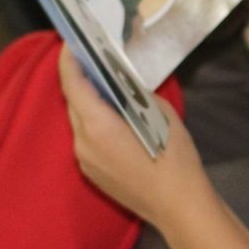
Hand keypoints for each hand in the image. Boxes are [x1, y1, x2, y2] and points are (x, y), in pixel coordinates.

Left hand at [58, 46, 203, 227]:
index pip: (72, 84)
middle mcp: (82, 143)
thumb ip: (135, 94)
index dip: (69, 60)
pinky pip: (87, 139)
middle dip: (80, 79)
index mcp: (97, 125)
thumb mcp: (159, 113)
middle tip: (93, 58)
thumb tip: (122, 79)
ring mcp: (85, 161)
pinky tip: (113, 118)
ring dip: (88, 102)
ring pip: (79, 121)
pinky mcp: (92, 173)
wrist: (179, 207)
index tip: (70, 41)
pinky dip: (94, 123)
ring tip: (105, 85)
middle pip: (73, 102)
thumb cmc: (174, 157)